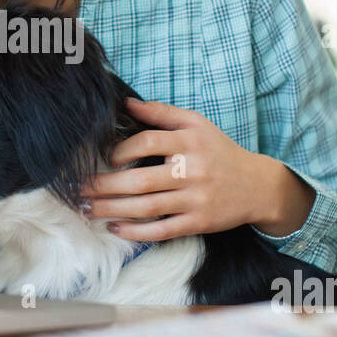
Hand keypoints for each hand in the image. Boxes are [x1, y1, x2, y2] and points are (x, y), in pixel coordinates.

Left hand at [80, 97, 310, 241]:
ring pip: (146, 207)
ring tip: (87, 209)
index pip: (148, 142)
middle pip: (140, 180)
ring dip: (112, 209)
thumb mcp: (197, 124)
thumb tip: (126, 104)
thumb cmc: (219, 152)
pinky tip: (115, 228)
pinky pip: (162, 230)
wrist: (257, 186)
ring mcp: (196, 199)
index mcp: (190, 141)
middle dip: (104, 186)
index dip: (122, 150)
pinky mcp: (198, 222)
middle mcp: (193, 170)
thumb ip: (162, 113)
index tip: (107, 157)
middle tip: (78, 189)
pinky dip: (136, 232)